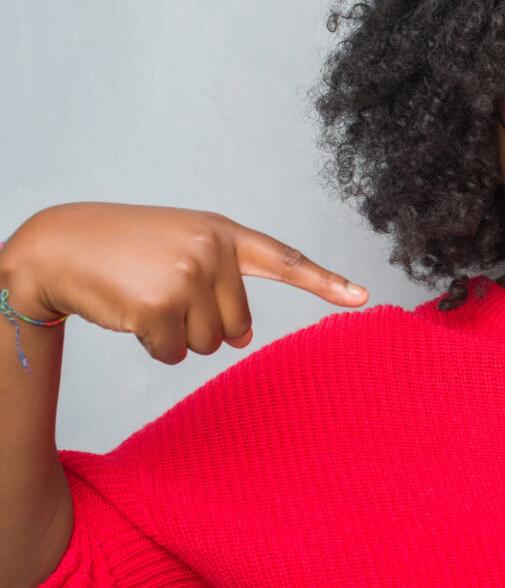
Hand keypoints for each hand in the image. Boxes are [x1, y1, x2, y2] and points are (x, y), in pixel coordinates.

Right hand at [0, 203, 367, 363]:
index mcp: (223, 233)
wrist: (59, 245)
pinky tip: (129, 314)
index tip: (362, 297)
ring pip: (210, 344)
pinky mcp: (160, 305)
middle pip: (238, 324)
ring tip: (144, 298)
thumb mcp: (180, 248)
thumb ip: (222, 284)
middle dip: (202, 324)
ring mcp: (187, 276)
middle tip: (162, 293)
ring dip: (176, 336)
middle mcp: (213, 250)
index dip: (325, 282)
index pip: (284, 260)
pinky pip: (175, 354)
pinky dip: (153, 346)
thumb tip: (243, 338)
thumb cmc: (124, 248)